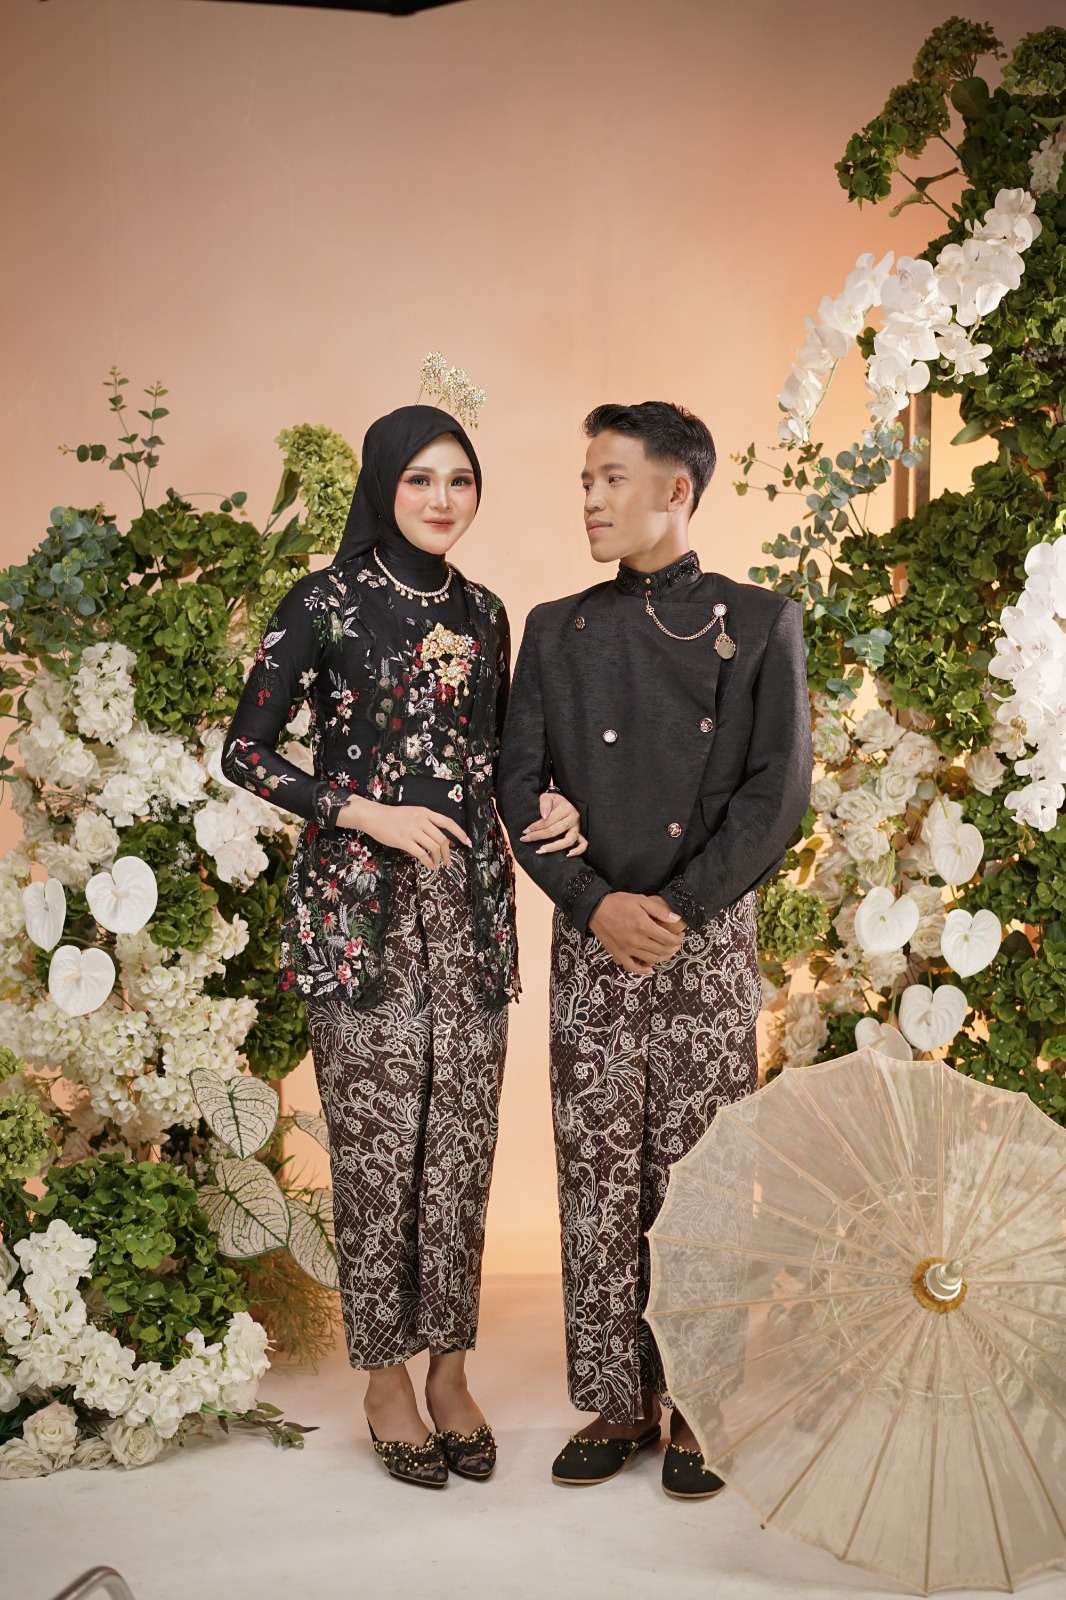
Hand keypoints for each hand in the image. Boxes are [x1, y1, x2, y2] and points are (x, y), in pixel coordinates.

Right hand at [337, 796, 470, 868]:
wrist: (374, 816)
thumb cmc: (393, 817)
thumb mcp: (413, 814)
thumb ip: (426, 824)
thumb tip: (441, 841)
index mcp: (425, 812)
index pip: (447, 822)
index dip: (460, 833)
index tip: (467, 842)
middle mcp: (421, 820)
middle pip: (442, 839)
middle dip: (448, 853)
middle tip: (448, 861)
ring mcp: (412, 830)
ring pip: (434, 847)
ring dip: (438, 859)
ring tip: (437, 865)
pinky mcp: (404, 841)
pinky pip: (421, 854)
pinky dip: (428, 862)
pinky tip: (429, 866)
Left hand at [519, 790, 588, 856]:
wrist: (562, 802)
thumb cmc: (554, 801)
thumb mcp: (547, 797)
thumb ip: (545, 804)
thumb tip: (544, 816)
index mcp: (566, 808)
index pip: (548, 820)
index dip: (536, 827)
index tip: (525, 831)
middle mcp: (573, 818)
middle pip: (555, 831)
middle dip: (538, 836)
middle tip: (526, 839)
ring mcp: (577, 828)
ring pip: (568, 840)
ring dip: (554, 847)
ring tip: (541, 850)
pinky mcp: (579, 834)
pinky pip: (583, 844)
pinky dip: (578, 851)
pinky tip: (567, 855)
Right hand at [588, 893, 685, 975]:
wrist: (595, 909)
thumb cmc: (618, 903)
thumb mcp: (641, 900)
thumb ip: (659, 910)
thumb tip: (676, 918)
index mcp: (644, 926)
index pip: (667, 939)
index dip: (677, 939)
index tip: (680, 937)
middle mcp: (637, 940)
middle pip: (661, 950)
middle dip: (673, 948)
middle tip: (676, 944)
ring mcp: (627, 949)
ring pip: (651, 960)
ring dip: (663, 958)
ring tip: (667, 953)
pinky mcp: (619, 954)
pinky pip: (632, 967)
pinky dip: (643, 970)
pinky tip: (650, 969)